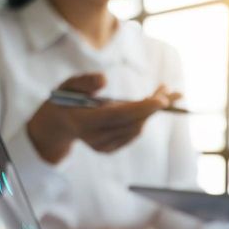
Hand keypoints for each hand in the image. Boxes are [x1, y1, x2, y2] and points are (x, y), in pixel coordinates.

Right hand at [27, 73, 175, 163]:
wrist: (57, 124)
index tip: (162, 99)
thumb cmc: (64, 99)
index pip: (118, 116)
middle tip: (171, 91)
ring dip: (152, 112)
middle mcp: (95, 138)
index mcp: (84, 121)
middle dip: (154, 107)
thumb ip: (84, 81)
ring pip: (136, 129)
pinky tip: (151, 105)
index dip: (142, 108)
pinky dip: (144, 119)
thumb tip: (103, 78)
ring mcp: (103, 146)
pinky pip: (133, 134)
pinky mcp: (109, 150)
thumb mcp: (68, 84)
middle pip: (132, 123)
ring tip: (164, 92)